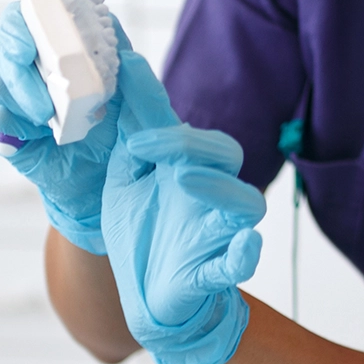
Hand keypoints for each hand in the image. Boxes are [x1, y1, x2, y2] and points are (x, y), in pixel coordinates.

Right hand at [0, 0, 169, 253]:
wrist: (100, 171)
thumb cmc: (113, 123)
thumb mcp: (126, 84)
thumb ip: (119, 50)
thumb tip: (109, 18)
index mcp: (51, 37)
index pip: (21, 16)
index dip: (19, 28)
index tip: (28, 51)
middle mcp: (21, 53)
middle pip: (1, 46)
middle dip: (21, 78)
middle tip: (45, 110)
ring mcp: (1, 80)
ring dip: (24, 104)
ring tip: (51, 124)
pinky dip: (12, 122)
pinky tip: (33, 134)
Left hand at [100, 63, 264, 363]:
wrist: (145, 296)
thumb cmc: (143, 231)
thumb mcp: (122, 183)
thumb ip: (129, 144)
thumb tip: (118, 89)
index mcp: (184, 167)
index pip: (177, 124)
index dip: (152, 98)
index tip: (125, 67)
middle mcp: (209, 193)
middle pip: (225, 153)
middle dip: (189, 143)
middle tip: (142, 144)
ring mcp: (216, 231)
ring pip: (245, 202)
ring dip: (219, 188)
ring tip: (183, 179)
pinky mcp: (214, 271)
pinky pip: (239, 263)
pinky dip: (244, 255)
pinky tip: (245, 246)